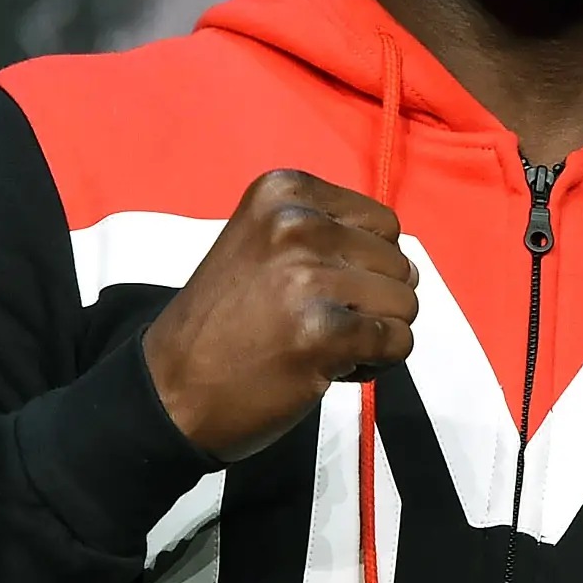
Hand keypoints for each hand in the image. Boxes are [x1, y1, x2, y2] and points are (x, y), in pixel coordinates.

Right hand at [142, 171, 417, 460]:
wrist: (171, 390)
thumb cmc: (225, 322)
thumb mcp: (265, 245)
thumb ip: (330, 237)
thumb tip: (412, 267)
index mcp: (283, 192)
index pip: (383, 223)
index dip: (364, 265)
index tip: (318, 289)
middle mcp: (297, 225)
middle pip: (398, 263)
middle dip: (371, 301)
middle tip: (314, 322)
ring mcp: (309, 277)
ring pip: (405, 304)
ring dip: (373, 334)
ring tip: (318, 344)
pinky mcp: (325, 332)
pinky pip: (398, 343)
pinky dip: (375, 364)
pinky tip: (326, 367)